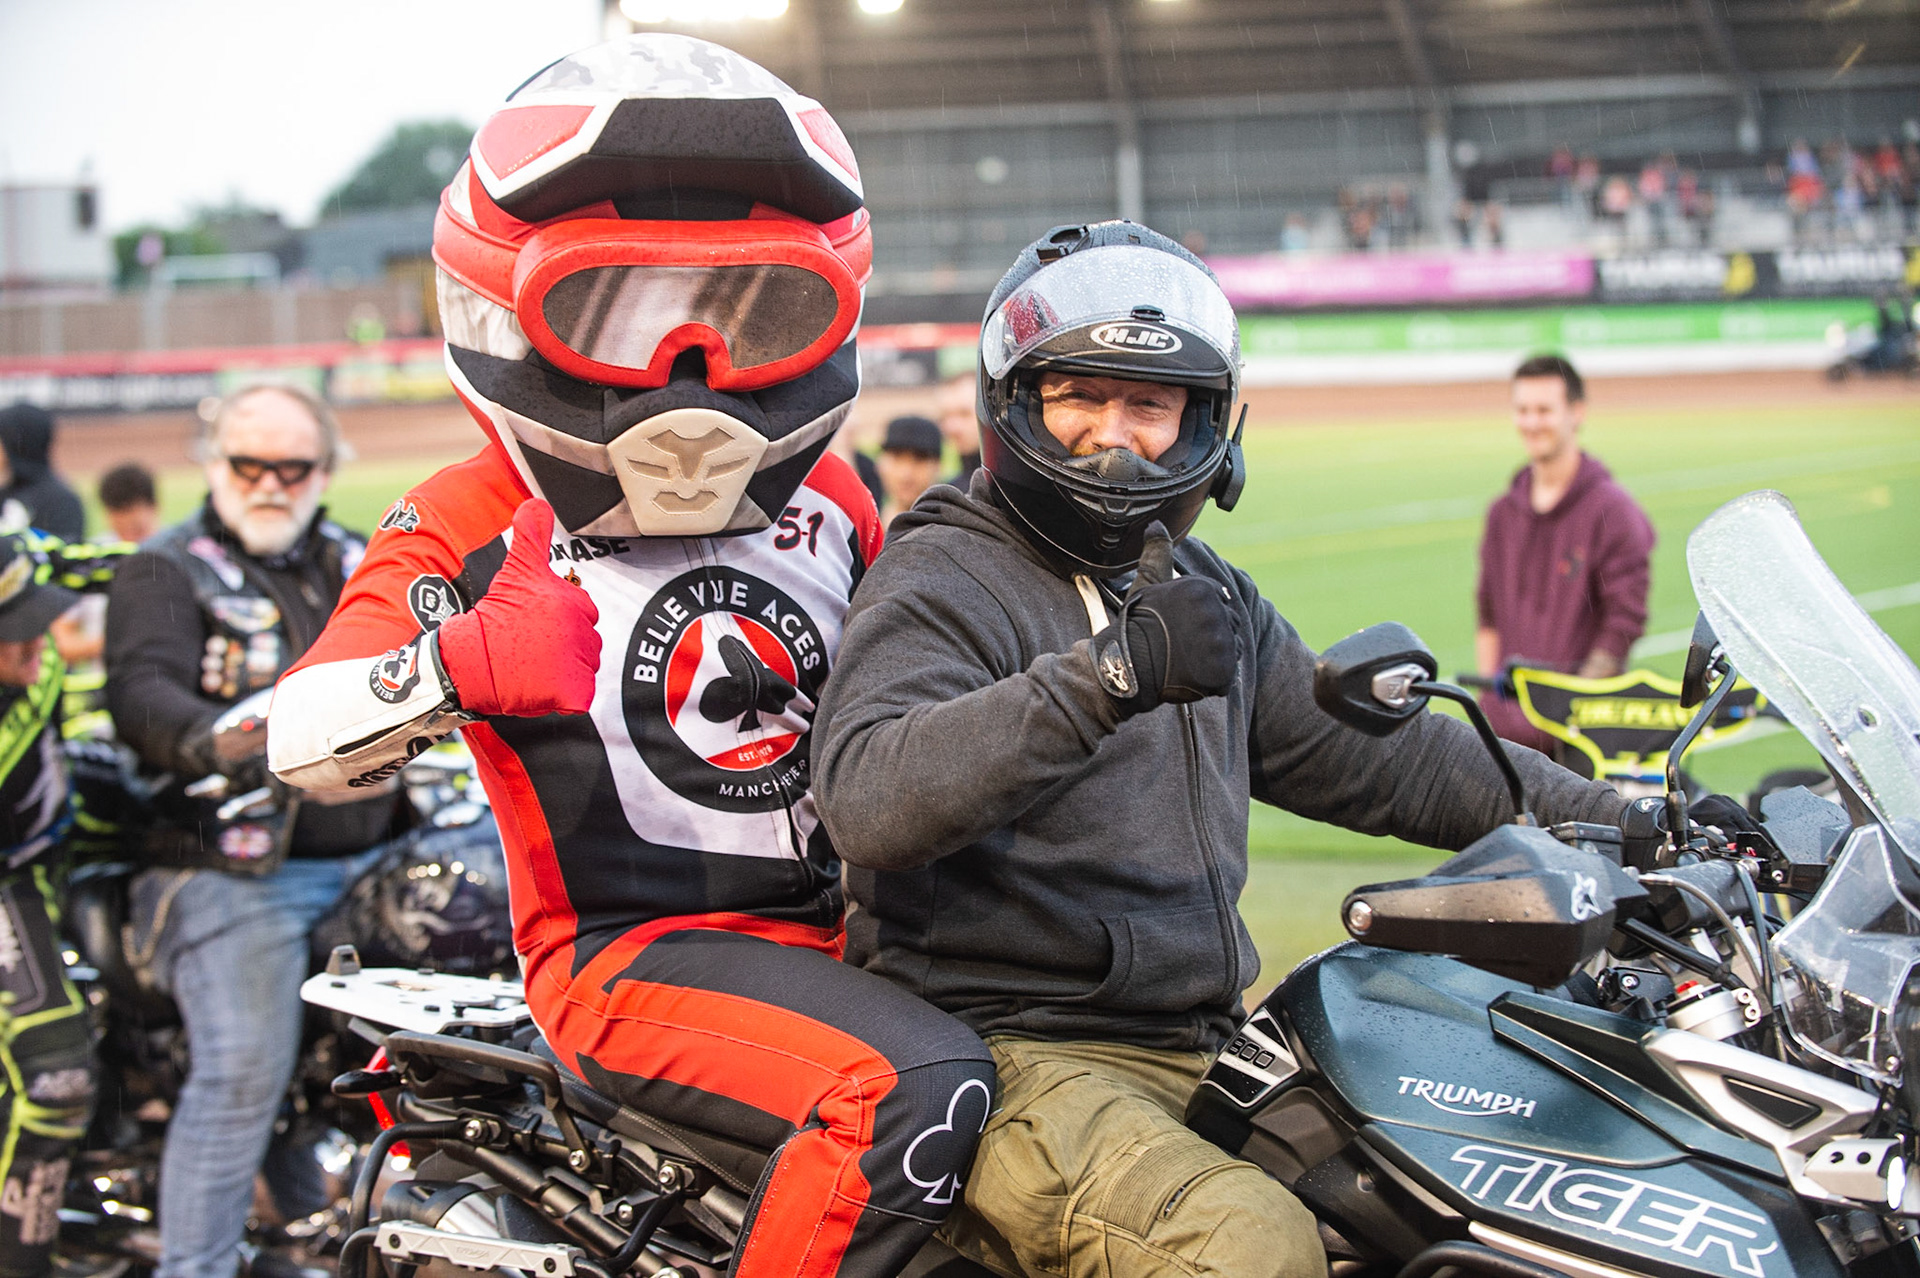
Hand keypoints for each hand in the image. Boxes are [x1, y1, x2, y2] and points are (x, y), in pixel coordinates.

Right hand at [436, 500, 599, 716]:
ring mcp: (578, 664)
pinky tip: (539, 685)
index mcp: (575, 602)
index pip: (584, 611)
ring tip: (532, 663)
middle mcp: (583, 632)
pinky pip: (580, 696)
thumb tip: (537, 501)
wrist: (469, 661)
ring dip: (563, 668)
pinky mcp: (573, 693)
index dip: (559, 618)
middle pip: (587, 641)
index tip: (533, 622)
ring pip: (583, 667)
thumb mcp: (516, 568)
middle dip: (564, 644)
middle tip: (531, 644)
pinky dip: (564, 696)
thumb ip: (532, 534)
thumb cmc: (493, 614)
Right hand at [1091, 522, 1238, 715]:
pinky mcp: (1221, 670)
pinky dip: (1209, 683)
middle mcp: (1215, 612)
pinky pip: (1225, 678)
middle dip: (1207, 639)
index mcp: (1203, 588)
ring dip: (1210, 660)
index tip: (1176, 626)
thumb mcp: (1147, 582)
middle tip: (1177, 646)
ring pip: (1229, 652)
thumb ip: (1158, 552)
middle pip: (1227, 628)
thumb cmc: (1136, 623)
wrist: (1125, 665)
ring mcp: (1219, 642)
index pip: (1219, 604)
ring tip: (1181, 661)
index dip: (1198, 619)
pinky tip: (1186, 677)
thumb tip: (1157, 524)